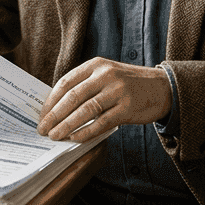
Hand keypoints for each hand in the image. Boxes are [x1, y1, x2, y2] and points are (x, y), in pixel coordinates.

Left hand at [37, 58, 171, 141]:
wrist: (163, 87)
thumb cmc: (129, 84)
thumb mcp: (106, 75)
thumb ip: (85, 86)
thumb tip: (56, 108)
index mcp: (96, 65)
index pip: (66, 82)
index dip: (51, 100)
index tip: (41, 115)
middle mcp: (106, 75)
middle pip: (72, 97)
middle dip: (54, 115)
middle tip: (43, 129)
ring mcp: (117, 91)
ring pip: (85, 110)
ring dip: (66, 125)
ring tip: (55, 136)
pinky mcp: (128, 107)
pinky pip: (101, 122)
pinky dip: (86, 132)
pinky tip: (75, 139)